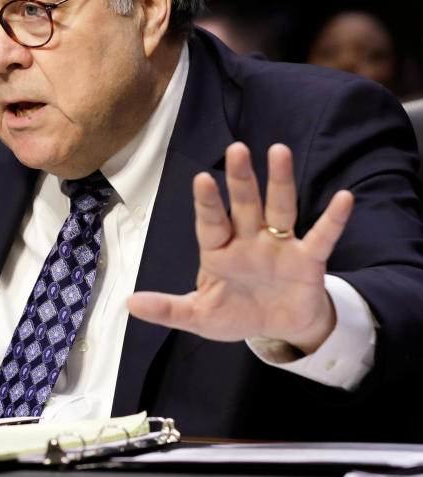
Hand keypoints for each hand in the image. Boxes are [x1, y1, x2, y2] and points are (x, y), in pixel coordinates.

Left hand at [127, 142, 352, 354]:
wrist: (278, 328)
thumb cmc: (237, 313)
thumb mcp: (199, 316)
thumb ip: (169, 309)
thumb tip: (131, 303)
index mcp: (220, 250)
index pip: (211, 222)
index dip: (207, 202)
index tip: (202, 178)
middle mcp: (249, 240)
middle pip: (244, 204)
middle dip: (241, 178)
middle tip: (237, 148)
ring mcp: (279, 246)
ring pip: (279, 208)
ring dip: (280, 182)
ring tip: (278, 151)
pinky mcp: (308, 260)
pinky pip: (322, 236)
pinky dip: (334, 219)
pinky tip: (345, 198)